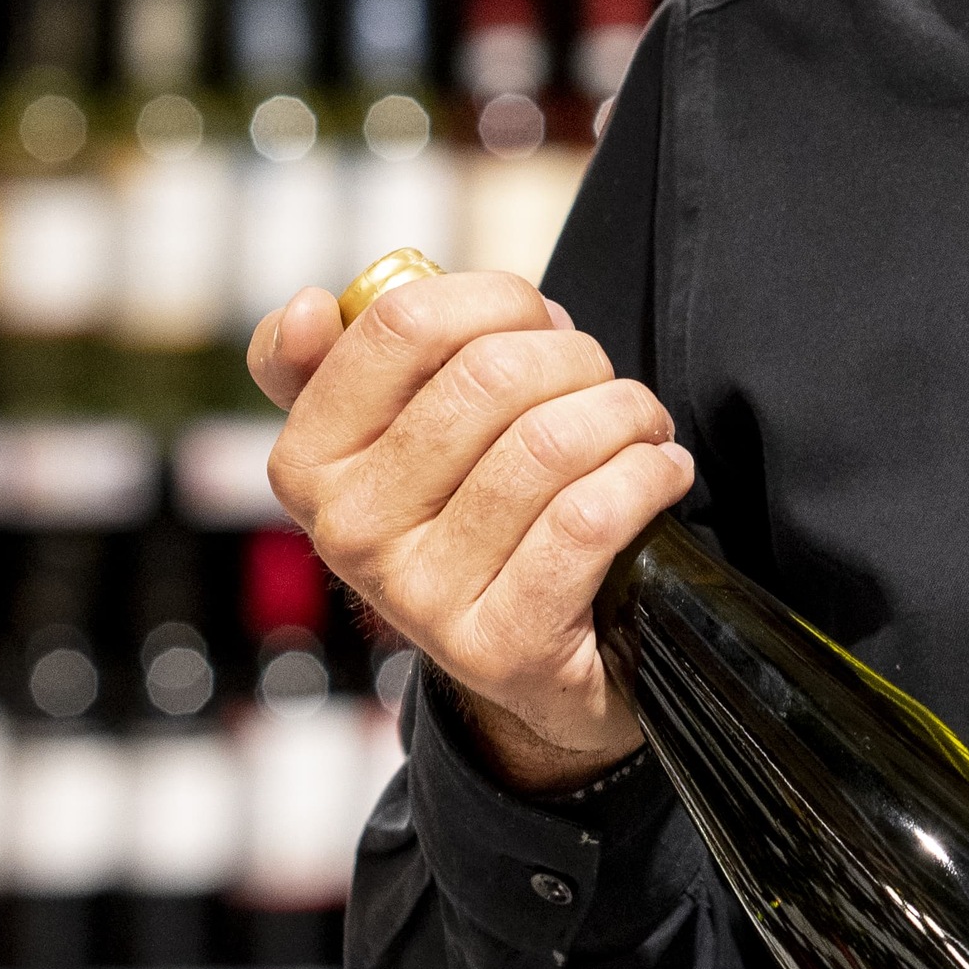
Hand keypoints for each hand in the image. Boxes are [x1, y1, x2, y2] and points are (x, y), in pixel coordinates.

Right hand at [248, 268, 687, 790]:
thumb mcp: (392, 442)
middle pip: (491, 375)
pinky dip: (646, 477)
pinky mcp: (501, 648)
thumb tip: (309, 308)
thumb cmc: (472, 518)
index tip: (536, 321)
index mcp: (308, 463)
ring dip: (624, 415)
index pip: (403, 323)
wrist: (530, 669)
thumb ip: (341, 363)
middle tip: (601, 382)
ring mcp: (422, 598)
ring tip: (640, 426)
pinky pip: (589, 518)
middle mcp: (349, 533)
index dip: (497, 299)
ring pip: (548, 444)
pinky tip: (660, 473)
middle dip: (575, 358)